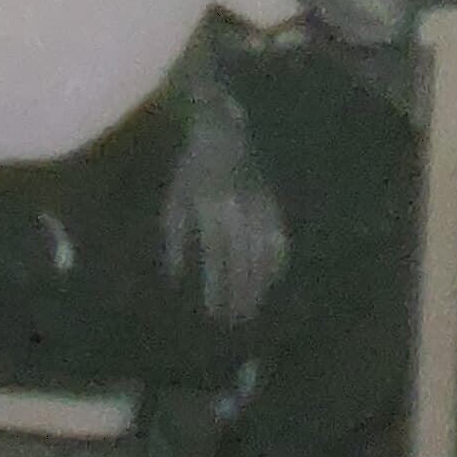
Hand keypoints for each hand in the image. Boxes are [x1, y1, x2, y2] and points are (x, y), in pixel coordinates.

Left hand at [160, 101, 287, 324]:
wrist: (224, 136)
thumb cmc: (190, 171)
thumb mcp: (176, 202)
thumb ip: (177, 241)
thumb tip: (176, 278)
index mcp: (213, 210)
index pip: (218, 260)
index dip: (218, 288)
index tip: (215, 313)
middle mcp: (242, 212)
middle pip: (244, 264)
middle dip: (240, 294)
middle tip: (236, 321)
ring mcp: (263, 209)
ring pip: (265, 257)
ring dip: (259, 286)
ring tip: (251, 309)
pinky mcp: (275, 206)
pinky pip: (280, 241)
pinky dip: (276, 264)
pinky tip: (270, 282)